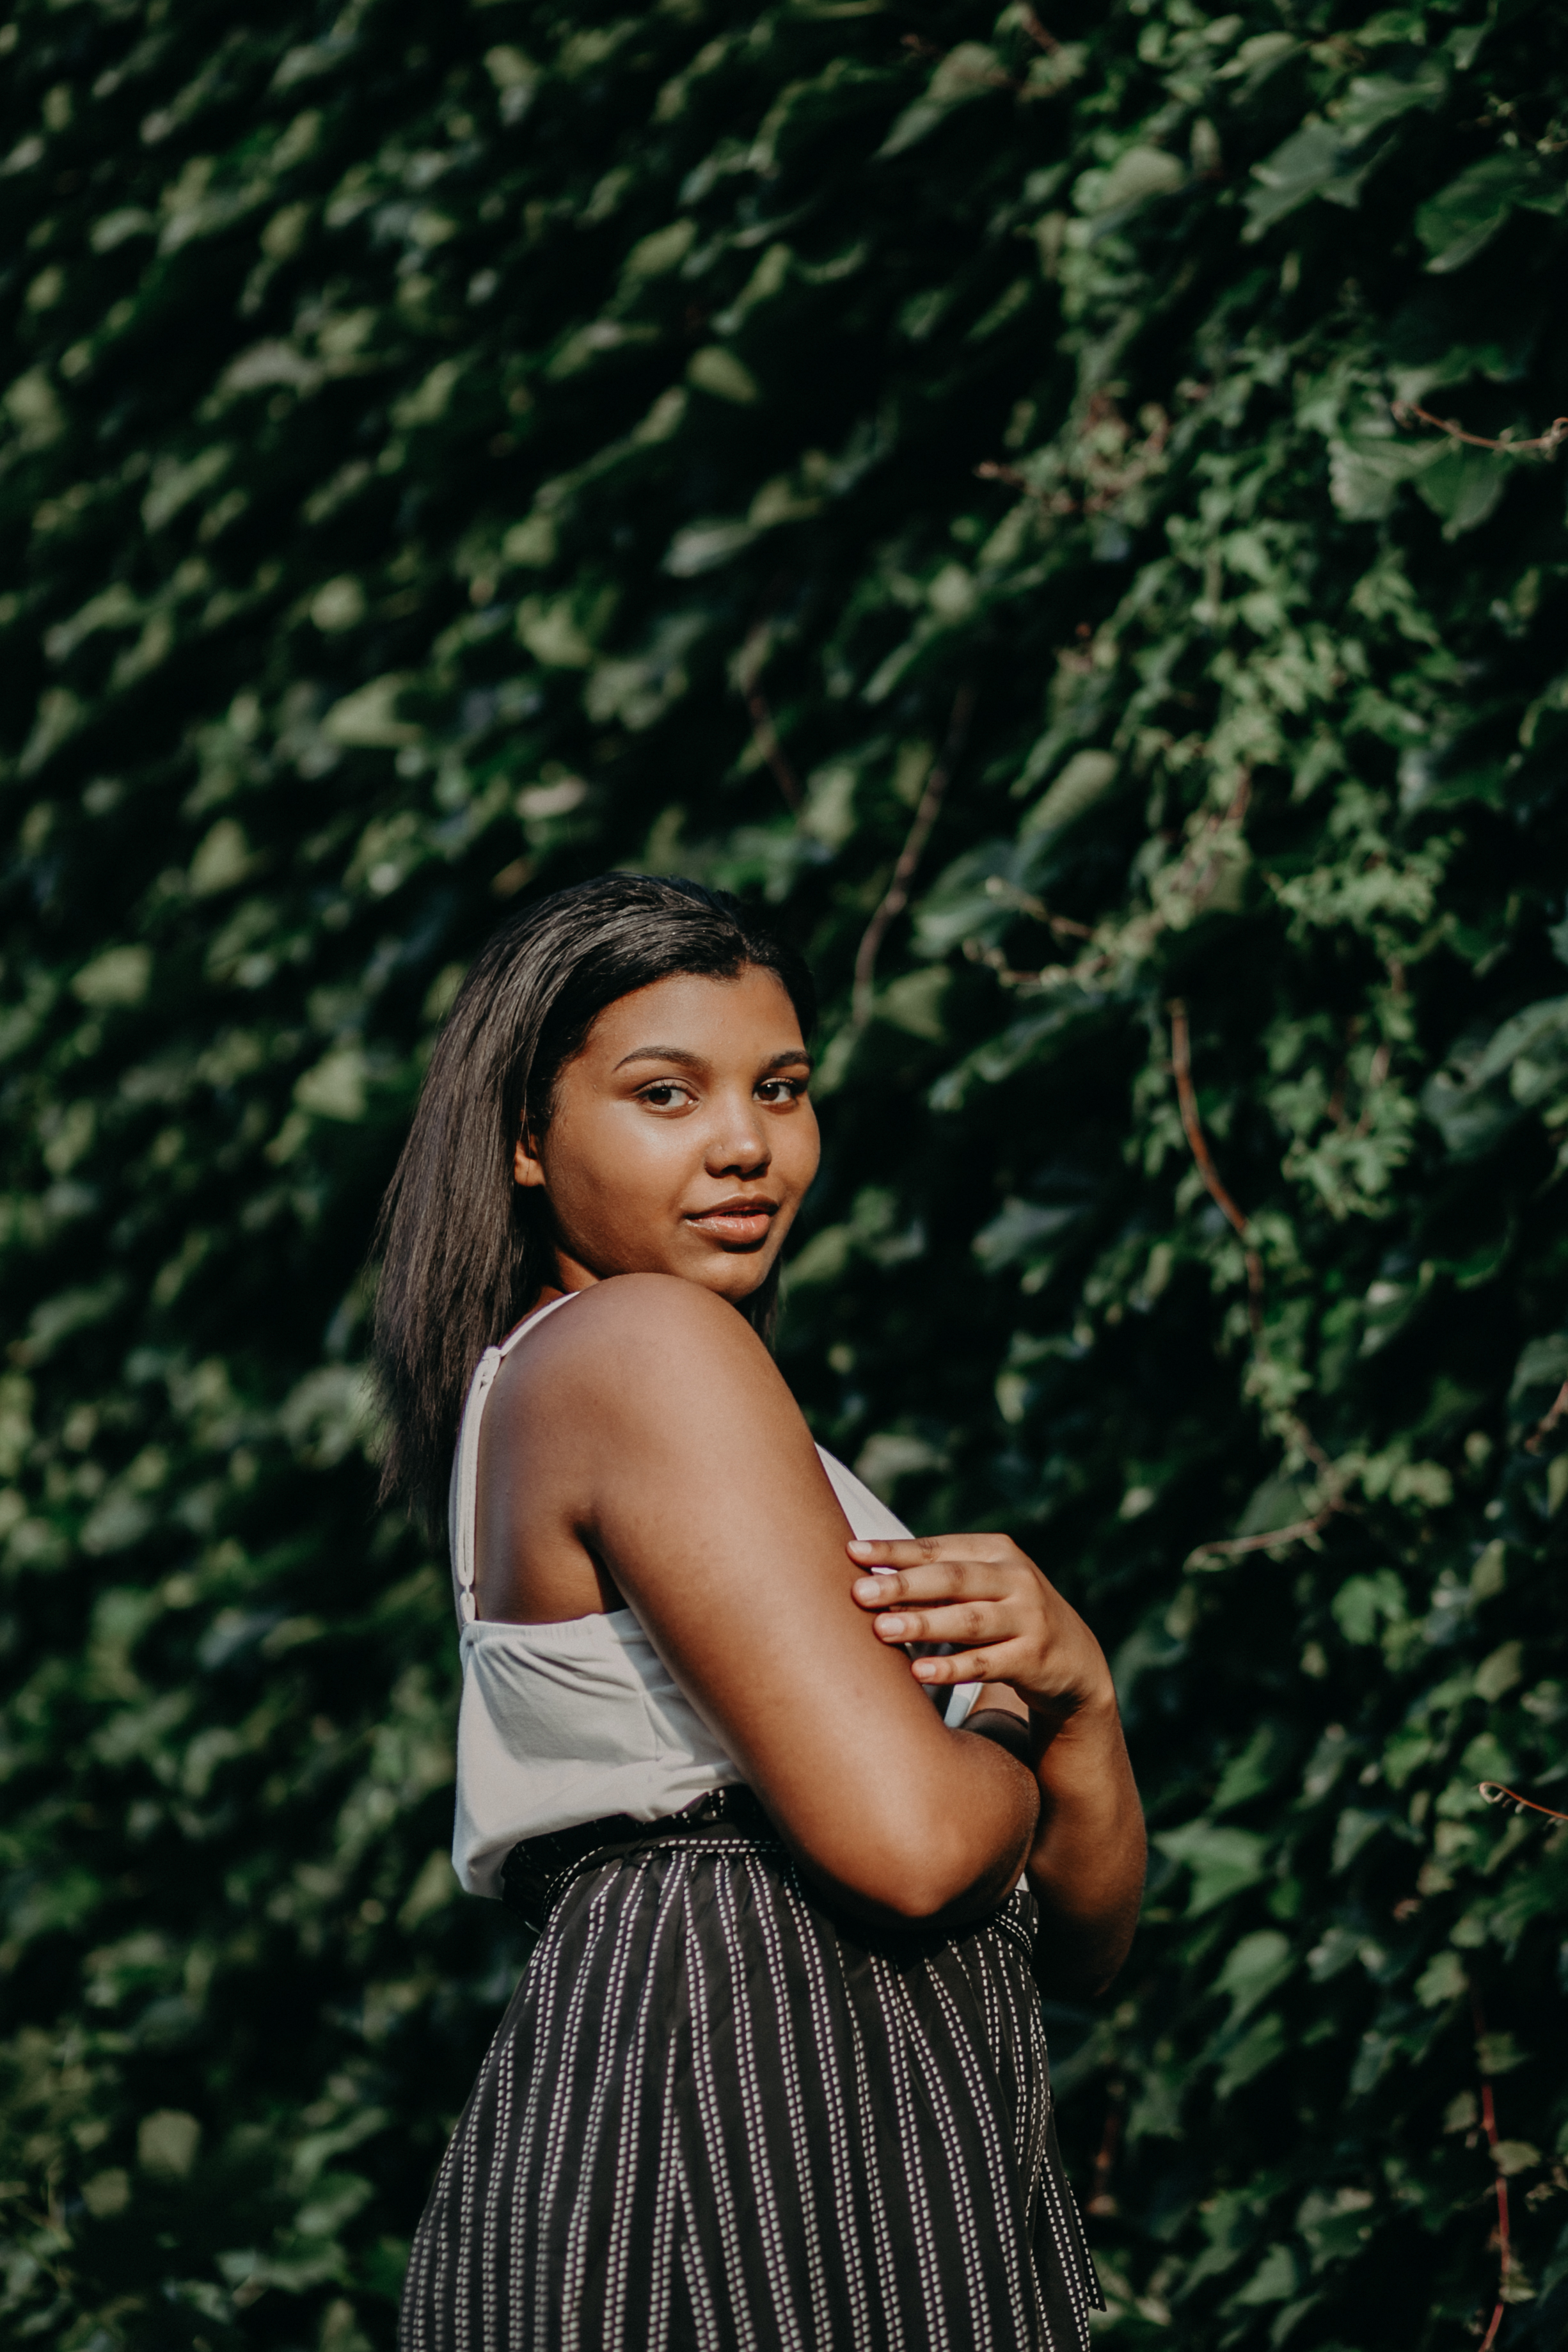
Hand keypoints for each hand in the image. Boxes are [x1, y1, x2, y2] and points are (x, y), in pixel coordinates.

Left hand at [848, 1533, 1115, 1724]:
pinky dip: (952, 1667)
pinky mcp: (1035, 1657)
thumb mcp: (980, 1590)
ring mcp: (1030, 1617)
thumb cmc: (1007, 1616)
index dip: (894, 1550)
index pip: (937, 1549)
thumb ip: (935, 1583)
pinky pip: (988, 1663)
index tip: (851, 1552)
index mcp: (996, 1551)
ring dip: (923, 1624)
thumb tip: (866, 1580)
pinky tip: (919, 1672)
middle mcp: (1016, 1578)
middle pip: (952, 1578)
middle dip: (903, 1585)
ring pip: (970, 1619)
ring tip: (881, 1629)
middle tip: (859, 1593)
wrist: (1074, 1660)